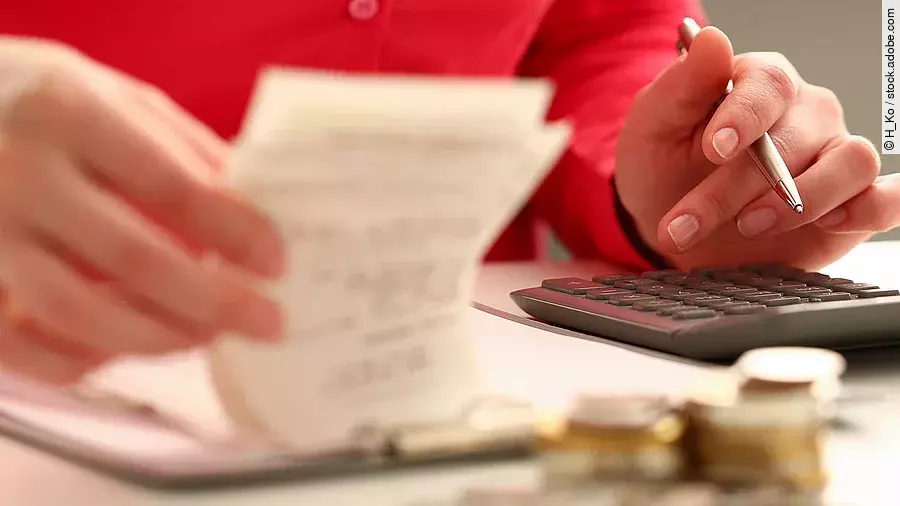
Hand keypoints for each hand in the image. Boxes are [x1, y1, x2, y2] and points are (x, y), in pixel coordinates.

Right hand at [0, 38, 283, 383]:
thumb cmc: (43, 103)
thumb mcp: (113, 97)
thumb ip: (182, 149)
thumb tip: (254, 212)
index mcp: (70, 114)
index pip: (173, 187)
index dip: (235, 233)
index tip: (277, 263)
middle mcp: (21, 174)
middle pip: (134, 259)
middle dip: (215, 302)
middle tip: (268, 323)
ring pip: (77, 312)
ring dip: (157, 336)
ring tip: (206, 336)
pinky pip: (19, 347)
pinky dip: (79, 360)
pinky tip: (126, 348)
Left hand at [614, 26, 893, 270]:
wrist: (666, 222)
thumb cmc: (662, 166)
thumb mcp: (654, 126)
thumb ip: (681, 85)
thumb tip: (711, 39)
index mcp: (758, 85)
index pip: (769, 85)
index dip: (744, 116)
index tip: (712, 148)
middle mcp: (805, 114)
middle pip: (794, 140)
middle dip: (732, 189)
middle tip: (684, 224)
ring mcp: (832, 156)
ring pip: (851, 163)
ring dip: (799, 202)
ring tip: (746, 226)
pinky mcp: (851, 203)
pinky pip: (886, 198)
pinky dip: (870, 208)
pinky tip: (830, 223)